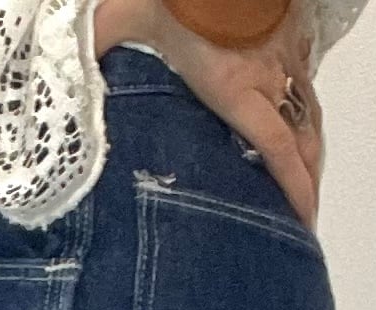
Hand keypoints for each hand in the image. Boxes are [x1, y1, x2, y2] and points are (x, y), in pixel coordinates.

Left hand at [90, 0, 324, 228]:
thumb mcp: (126, 21)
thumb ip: (96, 52)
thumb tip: (63, 86)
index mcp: (235, 87)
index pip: (278, 149)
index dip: (295, 189)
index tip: (303, 222)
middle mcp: (268, 76)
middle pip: (304, 140)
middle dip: (309, 182)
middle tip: (306, 216)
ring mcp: (286, 53)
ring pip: (310, 112)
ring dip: (313, 149)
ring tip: (309, 180)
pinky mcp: (293, 30)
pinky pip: (307, 79)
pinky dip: (307, 108)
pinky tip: (301, 121)